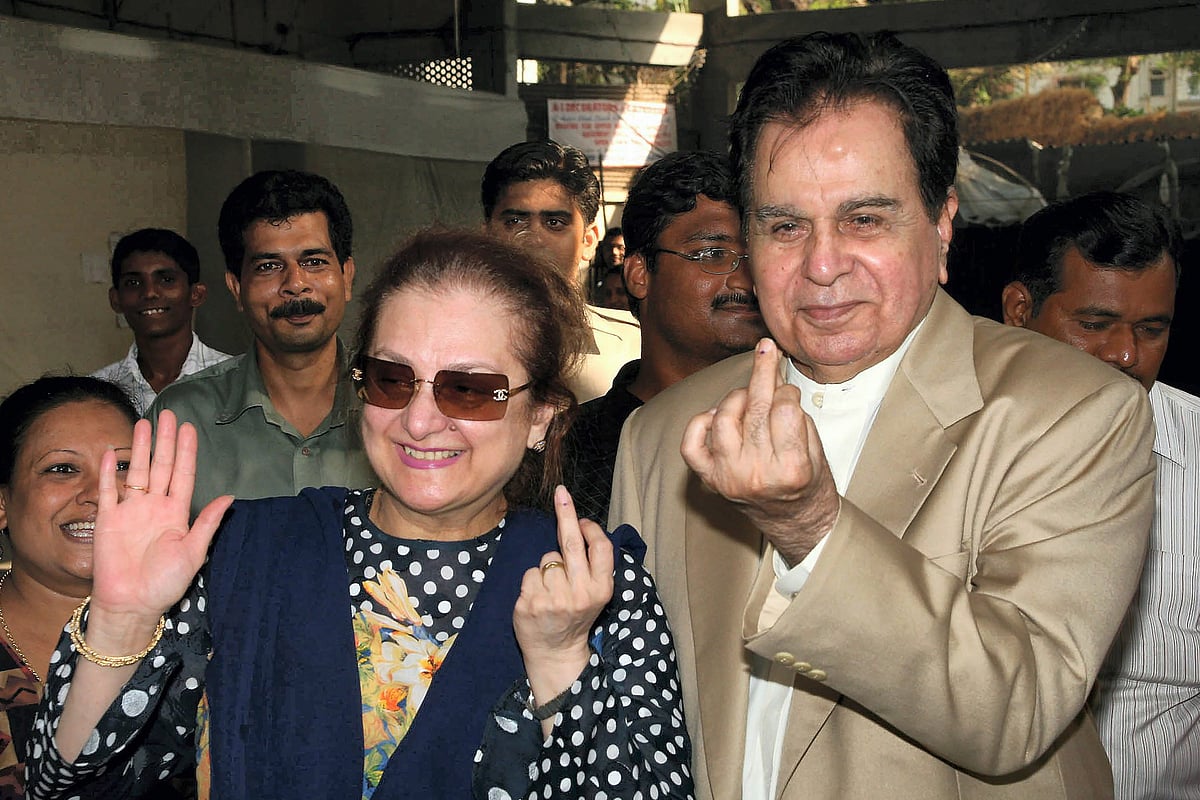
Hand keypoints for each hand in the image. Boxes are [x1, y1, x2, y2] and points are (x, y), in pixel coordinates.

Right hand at [89, 410, 231, 635]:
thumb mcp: (193, 552)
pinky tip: (111, 452)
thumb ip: (208, 523)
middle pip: (160, 466)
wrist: (131, 604)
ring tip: (144, 424)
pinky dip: (109, 472)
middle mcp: (154, 507)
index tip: (190, 429)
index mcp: (177, 513)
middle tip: (169, 414)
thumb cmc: (166, 583)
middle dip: (165, 441)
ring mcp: (130, 511)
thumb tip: (229, 498)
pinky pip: (108, 491)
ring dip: (140, 448)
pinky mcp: (108, 520)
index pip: (183, 475)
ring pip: (136, 472)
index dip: (186, 452)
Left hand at [514, 486, 613, 706]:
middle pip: (572, 543)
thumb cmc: (576, 614)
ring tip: (551, 589)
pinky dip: (532, 580)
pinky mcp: (530, 604)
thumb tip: (574, 523)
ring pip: (547, 558)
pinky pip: (529, 573)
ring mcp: (554, 600)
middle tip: (561, 492)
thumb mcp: (593, 592)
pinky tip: (538, 597)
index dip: (591, 529)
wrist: (556, 651)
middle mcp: (580, 594)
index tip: (583, 519)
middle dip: (566, 513)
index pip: (601, 548)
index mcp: (601, 589)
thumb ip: (587, 563)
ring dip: (547, 567)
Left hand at [681, 338, 840, 565]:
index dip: (788, 391)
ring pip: (724, 419)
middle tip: (766, 349)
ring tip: (749, 396)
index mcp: (792, 468)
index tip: (789, 389)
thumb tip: (774, 377)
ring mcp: (730, 477)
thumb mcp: (816, 448)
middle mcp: (757, 474)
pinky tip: (717, 416)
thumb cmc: (807, 482)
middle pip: (756, 409)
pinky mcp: (711, 479)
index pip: (785, 409)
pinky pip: (692, 444)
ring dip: (736, 397)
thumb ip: (796, 414)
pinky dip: (700, 423)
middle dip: (763, 371)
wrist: (794, 520)